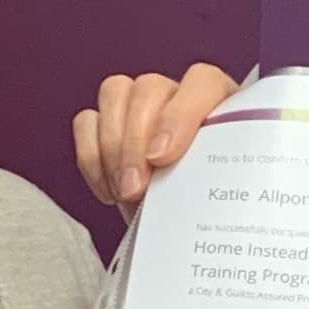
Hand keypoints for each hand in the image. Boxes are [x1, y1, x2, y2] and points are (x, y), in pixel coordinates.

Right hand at [75, 65, 241, 211]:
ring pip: (114, 93)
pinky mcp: (107, 122)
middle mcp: (177, 95)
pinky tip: (109, 191)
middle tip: (135, 189)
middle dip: (135, 143)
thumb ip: (218, 178)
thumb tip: (215, 191)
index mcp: (219, 102)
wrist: (188, 225)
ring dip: (112, 148)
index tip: (162, 158)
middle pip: (148, 88)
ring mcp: (138, 103)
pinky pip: (86, 121)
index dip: (179, 116)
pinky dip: (91, 158)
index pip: (201, 82)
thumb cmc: (211, 203)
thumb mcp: (223, 190)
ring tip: (123, 192)